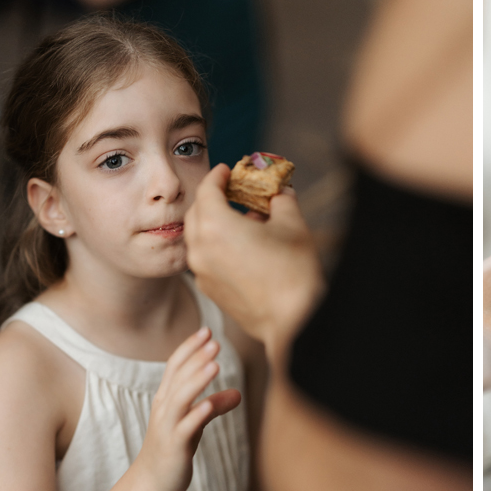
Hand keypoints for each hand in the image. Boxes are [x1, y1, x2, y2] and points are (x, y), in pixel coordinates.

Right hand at [136, 327, 241, 490]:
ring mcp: (167, 427)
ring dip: (197, 381)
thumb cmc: (174, 448)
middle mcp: (163, 409)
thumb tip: (239, 393)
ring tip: (215, 365)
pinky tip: (209, 405)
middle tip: (215, 341)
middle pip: (179, 377)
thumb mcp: (196, 423)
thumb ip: (214, 406)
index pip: (175, 366)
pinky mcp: (174, 446)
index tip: (207, 330)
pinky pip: (184, 429)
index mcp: (166, 399)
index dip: (190, 348)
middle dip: (196, 358)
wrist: (152, 482)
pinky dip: (196, 415)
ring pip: (180, 399)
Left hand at [184, 164, 322, 361]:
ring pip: (199, 237)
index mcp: (215, 225)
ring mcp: (202, 271)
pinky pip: (205, 258)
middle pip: (197, 212)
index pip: (207, 189)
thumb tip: (279, 191)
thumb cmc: (293, 271)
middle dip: (213, 199)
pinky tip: (241, 248)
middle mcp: (200, 247)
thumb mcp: (292, 224)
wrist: (291, 320)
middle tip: (233, 192)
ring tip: (242, 222)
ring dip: (214, 224)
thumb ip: (281, 200)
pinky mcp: (209, 290)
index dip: (218, 176)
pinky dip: (216, 246)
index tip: (228, 171)